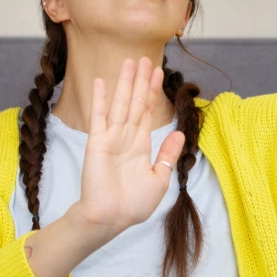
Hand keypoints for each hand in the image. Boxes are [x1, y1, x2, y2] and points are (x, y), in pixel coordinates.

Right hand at [71, 57, 184, 242]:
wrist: (111, 218)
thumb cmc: (133, 204)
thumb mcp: (159, 178)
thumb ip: (167, 154)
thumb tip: (179, 133)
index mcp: (141, 144)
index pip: (148, 111)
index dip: (153, 91)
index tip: (158, 72)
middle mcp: (127, 137)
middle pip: (135, 102)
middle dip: (141, 80)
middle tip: (145, 58)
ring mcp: (111, 137)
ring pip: (121, 103)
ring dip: (125, 83)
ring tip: (129, 61)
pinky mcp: (98, 142)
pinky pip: (100, 116)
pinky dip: (101, 99)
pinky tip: (103, 81)